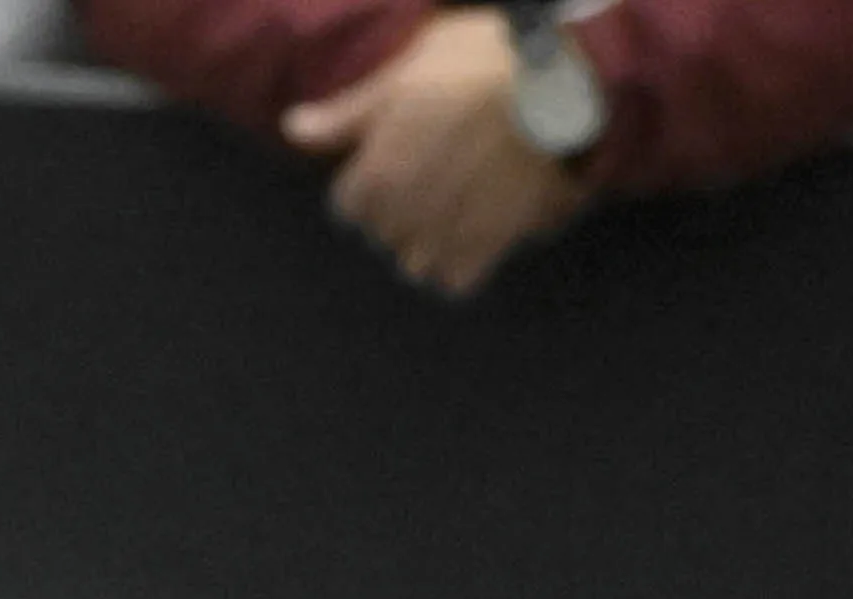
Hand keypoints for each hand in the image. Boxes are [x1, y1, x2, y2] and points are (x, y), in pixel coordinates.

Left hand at [284, 10, 583, 292]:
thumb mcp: (404, 74)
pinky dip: (462, 261)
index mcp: (374, 176)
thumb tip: (292, 128)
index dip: (371, 179)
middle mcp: (400, 215)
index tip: (400, 156)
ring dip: (430, 238)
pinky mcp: (486, 248)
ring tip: (461, 198)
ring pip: (415, 259)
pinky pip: (456, 278)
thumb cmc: (479, 66)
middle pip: (384, 230)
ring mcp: (442, 236)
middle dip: (402, 208)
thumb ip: (347, 113)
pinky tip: (480, 227)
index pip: (349, 204)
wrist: (559, 86)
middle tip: (440, 169)